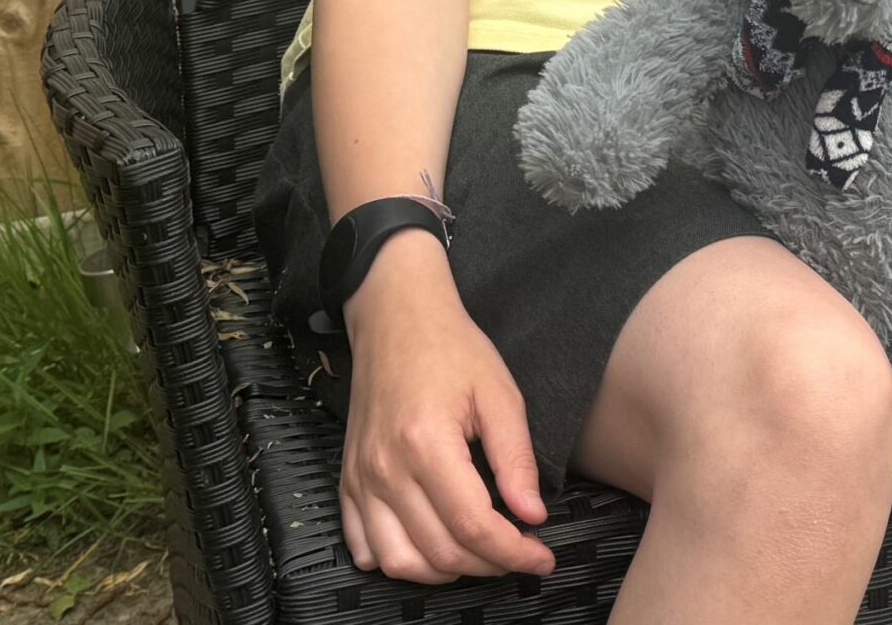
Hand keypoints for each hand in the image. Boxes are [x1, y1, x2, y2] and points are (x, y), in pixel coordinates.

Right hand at [339, 236, 552, 582]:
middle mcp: (386, 469)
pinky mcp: (348, 480)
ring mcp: (361, 479)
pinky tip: (429, 547)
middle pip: (439, 551)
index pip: (472, 526)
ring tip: (480, 555)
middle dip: (489, 565)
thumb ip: (516, 459)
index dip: (513, 552)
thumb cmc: (452, 350)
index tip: (542, 558)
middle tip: (521, 554)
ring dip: (444, 572)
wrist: (397, 319)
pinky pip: (363, 546)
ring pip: (398, 562)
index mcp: (426, 443)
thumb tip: (533, 516)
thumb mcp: (500, 394)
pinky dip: (398, 561)